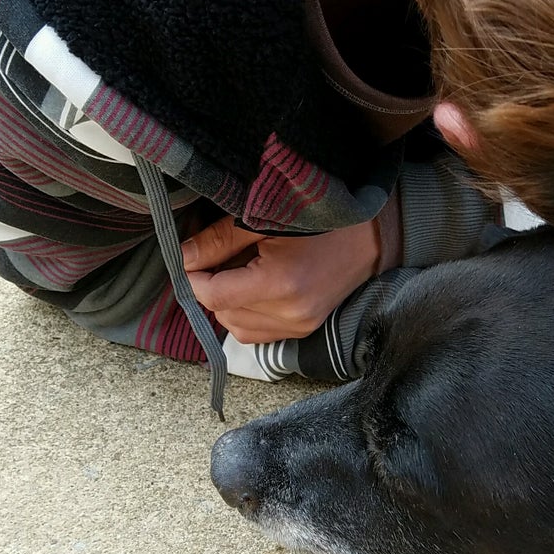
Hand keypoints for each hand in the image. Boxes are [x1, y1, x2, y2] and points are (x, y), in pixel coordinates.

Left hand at [182, 217, 379, 343]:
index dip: (193, 276)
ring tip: (239, 271)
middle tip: (216, 257)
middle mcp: (290, 314)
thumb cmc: (321, 220)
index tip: (190, 256)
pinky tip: (254, 289)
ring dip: (227, 303)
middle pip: (222, 313)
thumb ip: (219, 240)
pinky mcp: (304, 331)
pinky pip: (256, 334)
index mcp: (280, 283)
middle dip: (210, 286)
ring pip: (236, 328)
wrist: (370, 236)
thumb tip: (183, 256)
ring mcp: (299, 327)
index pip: (213, 294)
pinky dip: (245, 314)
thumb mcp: (265, 220)